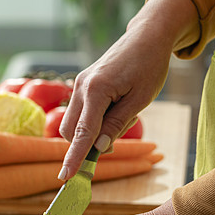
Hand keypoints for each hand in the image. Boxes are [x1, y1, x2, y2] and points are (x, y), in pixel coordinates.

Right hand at [58, 0, 197, 179]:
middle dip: (87, 144)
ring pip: (73, 124)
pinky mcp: (82, 85)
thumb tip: (98, 148)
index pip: (82, 133)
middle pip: (72, 131)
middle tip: (116, 137)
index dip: (74, 158)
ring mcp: (79, 86)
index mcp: (95, 90)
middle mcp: (81, 88)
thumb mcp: (140, 99)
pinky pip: (79, 112)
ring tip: (121, 116)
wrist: (147, 36)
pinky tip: (114, 109)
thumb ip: (116, 124)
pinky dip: (92, 121)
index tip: (65, 177)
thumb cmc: (149, 66)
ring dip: (91, 133)